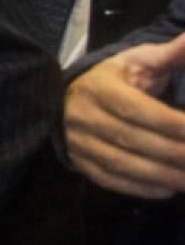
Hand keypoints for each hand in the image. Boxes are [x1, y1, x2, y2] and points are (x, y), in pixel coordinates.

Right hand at [64, 34, 184, 198]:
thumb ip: (172, 54)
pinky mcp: (80, 162)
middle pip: (132, 139)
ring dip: (160, 175)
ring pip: (121, 163)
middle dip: (173, 152)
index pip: (138, 110)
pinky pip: (108, 179)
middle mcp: (84, 116)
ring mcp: (79, 142)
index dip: (171, 124)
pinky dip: (139, 188)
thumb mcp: (140, 61)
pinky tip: (167, 189)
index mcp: (100, 88)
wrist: (70, 98)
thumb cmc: (116, 78)